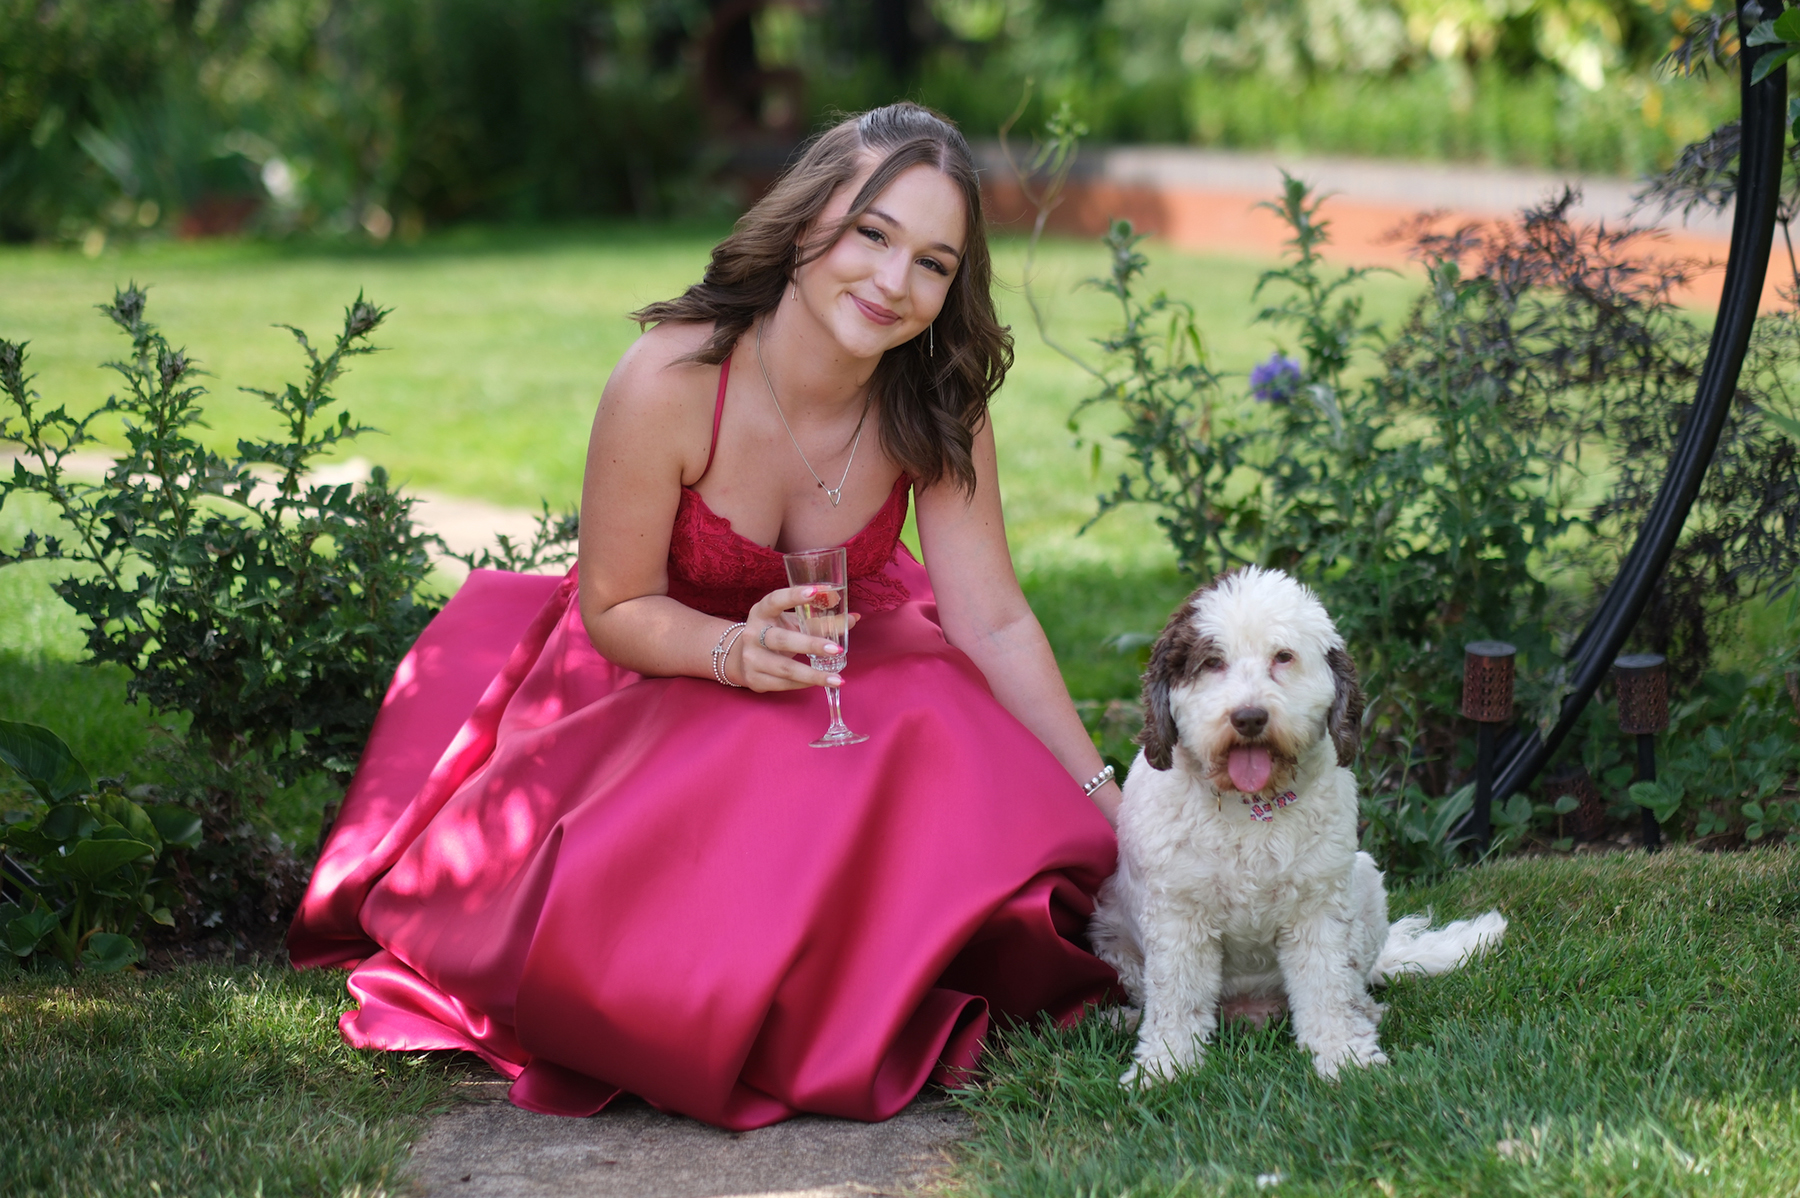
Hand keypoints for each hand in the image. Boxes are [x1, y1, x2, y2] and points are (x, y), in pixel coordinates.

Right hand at [728, 585, 861, 691]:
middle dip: (811, 644)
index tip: (817, 592)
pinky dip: (805, 683)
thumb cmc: (774, 633)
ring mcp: (751, 658)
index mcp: (761, 612)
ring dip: (813, 674)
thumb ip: (820, 621)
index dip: (794, 596)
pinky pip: (784, 684)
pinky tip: (820, 682)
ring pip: (785, 668)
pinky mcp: (754, 679)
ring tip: (837, 678)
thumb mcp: (791, 623)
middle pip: (783, 640)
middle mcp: (752, 633)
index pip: (775, 600)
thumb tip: (854, 618)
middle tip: (837, 649)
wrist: (741, 657)